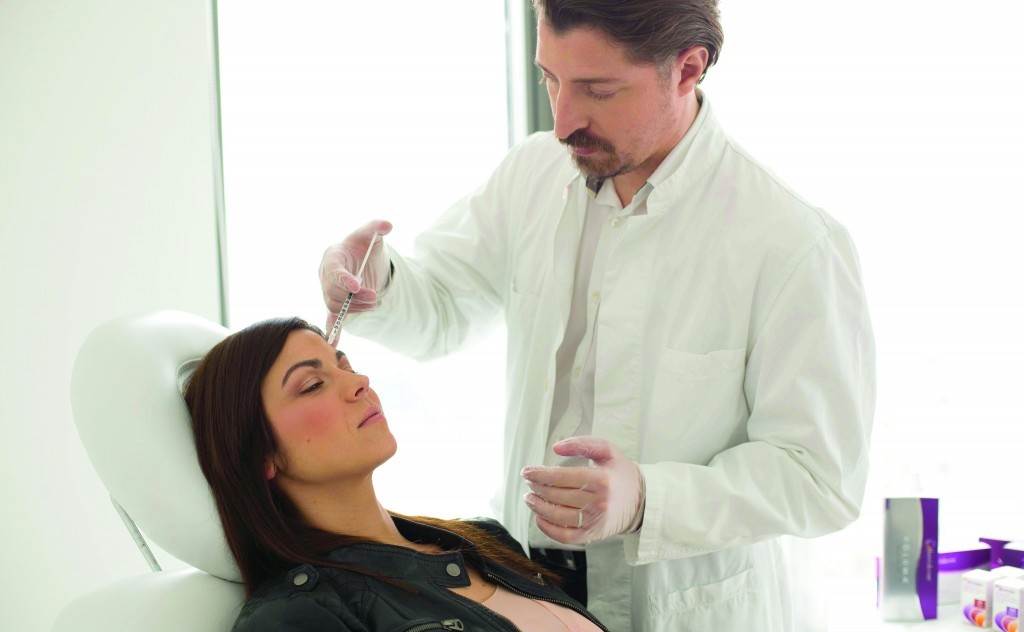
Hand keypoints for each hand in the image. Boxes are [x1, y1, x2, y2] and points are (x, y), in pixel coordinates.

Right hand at [320, 220, 392, 326]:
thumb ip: (377, 227)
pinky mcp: (336, 304)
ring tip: (374, 301)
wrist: (362, 261)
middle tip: (374, 296)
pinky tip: (333, 341)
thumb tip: (388, 225)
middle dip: (354, 297)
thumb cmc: (363, 246)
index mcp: (332, 256)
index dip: (344, 279)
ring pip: (336, 306)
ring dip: (356, 307)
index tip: (358, 285)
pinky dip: (333, 329)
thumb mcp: (371, 235)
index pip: (333, 270)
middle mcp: (326, 275)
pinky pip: (331, 318)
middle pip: (334, 292)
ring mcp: (329, 291)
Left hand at [521, 436, 644, 544]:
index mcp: (601, 480)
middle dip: (537, 488)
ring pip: (557, 516)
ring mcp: (595, 521)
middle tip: (528, 482)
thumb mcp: (607, 451)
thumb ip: (582, 443)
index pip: (561, 477)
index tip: (527, 471)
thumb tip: (556, 447)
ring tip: (530, 498)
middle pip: (557, 496)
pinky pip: (565, 536)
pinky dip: (548, 529)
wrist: (641, 501)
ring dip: (538, 507)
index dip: (540, 474)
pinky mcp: (592, 535)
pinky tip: (539, 518)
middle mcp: (598, 502)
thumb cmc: (620, 474)